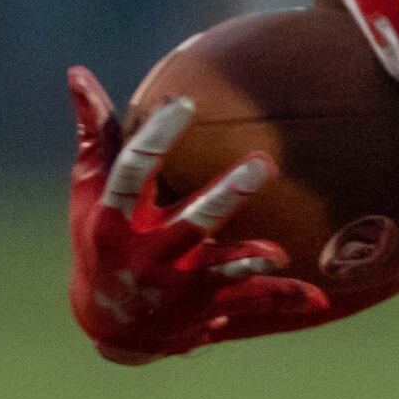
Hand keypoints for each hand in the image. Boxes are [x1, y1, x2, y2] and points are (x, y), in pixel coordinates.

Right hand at [67, 68, 331, 364]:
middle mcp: (147, 254)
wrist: (111, 326)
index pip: (134, 172)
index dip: (158, 138)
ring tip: (281, 250)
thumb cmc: (99, 239)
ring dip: (254, 258)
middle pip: (191, 221)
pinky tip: (319, 296)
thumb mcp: (89, 191)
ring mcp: (179, 283)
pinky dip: (285, 297)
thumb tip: (78, 71)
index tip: (184, 103)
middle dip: (227, 196)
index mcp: (116, 219)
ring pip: (224, 267)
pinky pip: (252, 301)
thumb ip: (95, 133)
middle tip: (265, 161)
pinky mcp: (207, 305)